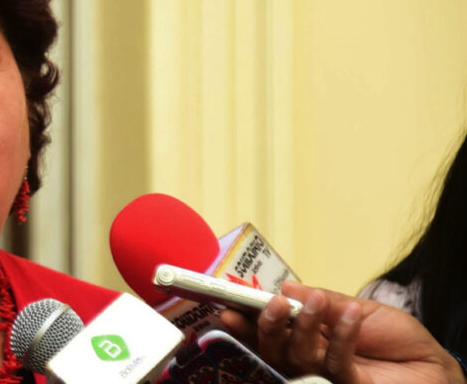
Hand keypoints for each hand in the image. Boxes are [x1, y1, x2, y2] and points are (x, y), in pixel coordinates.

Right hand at [219, 281, 464, 383]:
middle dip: (265, 325)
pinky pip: (336, 363)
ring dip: (304, 325)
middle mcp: (310, 360)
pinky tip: (353, 315)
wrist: (434, 365)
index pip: (270, 330)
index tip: (228, 304)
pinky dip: (343, 335)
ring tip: (317, 300)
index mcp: (307, 338)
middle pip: (273, 349)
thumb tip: (288, 286)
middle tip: (272, 303)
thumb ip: (324, 301)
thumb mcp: (358, 308)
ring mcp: (326, 376)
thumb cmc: (397, 338)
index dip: (246, 320)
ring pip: (297, 357)